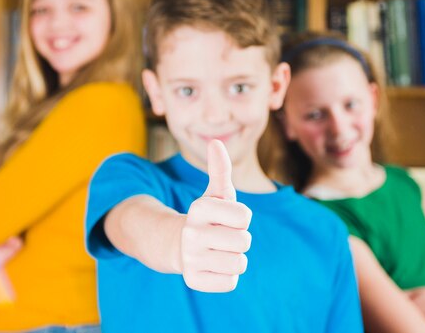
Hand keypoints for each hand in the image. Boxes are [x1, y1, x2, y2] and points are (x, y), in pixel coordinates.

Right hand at [181, 140, 251, 291]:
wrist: (179, 245)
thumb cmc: (208, 217)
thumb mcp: (216, 193)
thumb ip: (220, 169)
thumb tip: (216, 142)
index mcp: (200, 208)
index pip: (245, 217)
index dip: (242, 218)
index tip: (227, 218)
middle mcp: (191, 232)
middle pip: (244, 242)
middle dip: (240, 240)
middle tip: (223, 237)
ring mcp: (190, 258)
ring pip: (239, 264)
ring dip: (235, 259)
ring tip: (219, 251)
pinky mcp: (193, 280)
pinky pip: (230, 282)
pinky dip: (227, 276)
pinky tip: (213, 266)